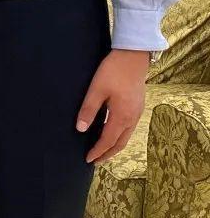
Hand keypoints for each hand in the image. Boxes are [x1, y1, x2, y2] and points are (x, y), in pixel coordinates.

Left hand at [77, 49, 150, 163]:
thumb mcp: (97, 89)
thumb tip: (80, 129)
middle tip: (95, 161)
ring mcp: (137, 113)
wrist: (133, 56)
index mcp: (122, 116)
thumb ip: (88, 110)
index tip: (87, 159)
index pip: (108, 141)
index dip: (97, 151)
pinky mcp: (138, 106)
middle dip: (107, 154)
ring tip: (103, 151)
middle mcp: (132, 118)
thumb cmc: (113, 71)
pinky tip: (112, 132)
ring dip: (114, 146)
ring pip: (126, 136)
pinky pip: (129, 128)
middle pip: (120, 143)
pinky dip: (120, 136)